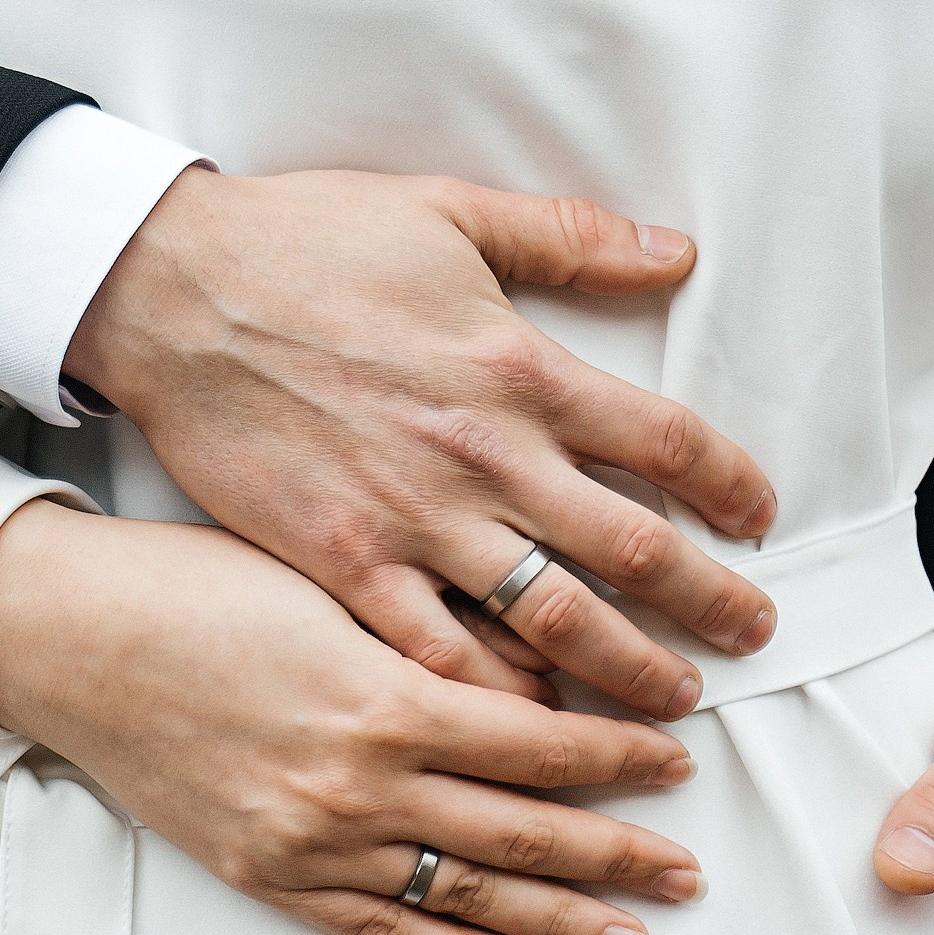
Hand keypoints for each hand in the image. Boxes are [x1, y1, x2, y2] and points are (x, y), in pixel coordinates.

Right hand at [0, 500, 706, 934]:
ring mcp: (316, 844)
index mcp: (388, 698)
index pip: (540, 742)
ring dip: (562, 922)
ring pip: (469, 894)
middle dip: (618, 854)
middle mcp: (362, 785)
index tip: (678, 759)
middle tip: (690, 872)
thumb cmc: (203, 587)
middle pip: (524, 831)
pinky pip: (385, 930)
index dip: (618, 754)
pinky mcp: (273, 878)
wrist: (76, 640)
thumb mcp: (334, 585)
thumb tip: (537, 679)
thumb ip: (435, 640)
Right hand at [66, 168, 776, 717]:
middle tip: (753, 634)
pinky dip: (493, 694)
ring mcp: (415, 520)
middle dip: (709, 603)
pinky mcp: (344, 563)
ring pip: (552, 618)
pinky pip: (436, 650)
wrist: (175, 290)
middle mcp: (485, 455)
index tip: (758, 517)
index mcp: (522, 368)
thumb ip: (572, 238)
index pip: (667, 440)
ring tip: (674, 703)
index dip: (730, 484)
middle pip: (633, 548)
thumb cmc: (312, 241)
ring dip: (626, 668)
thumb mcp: (452, 210)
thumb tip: (676, 253)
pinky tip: (534, 724)